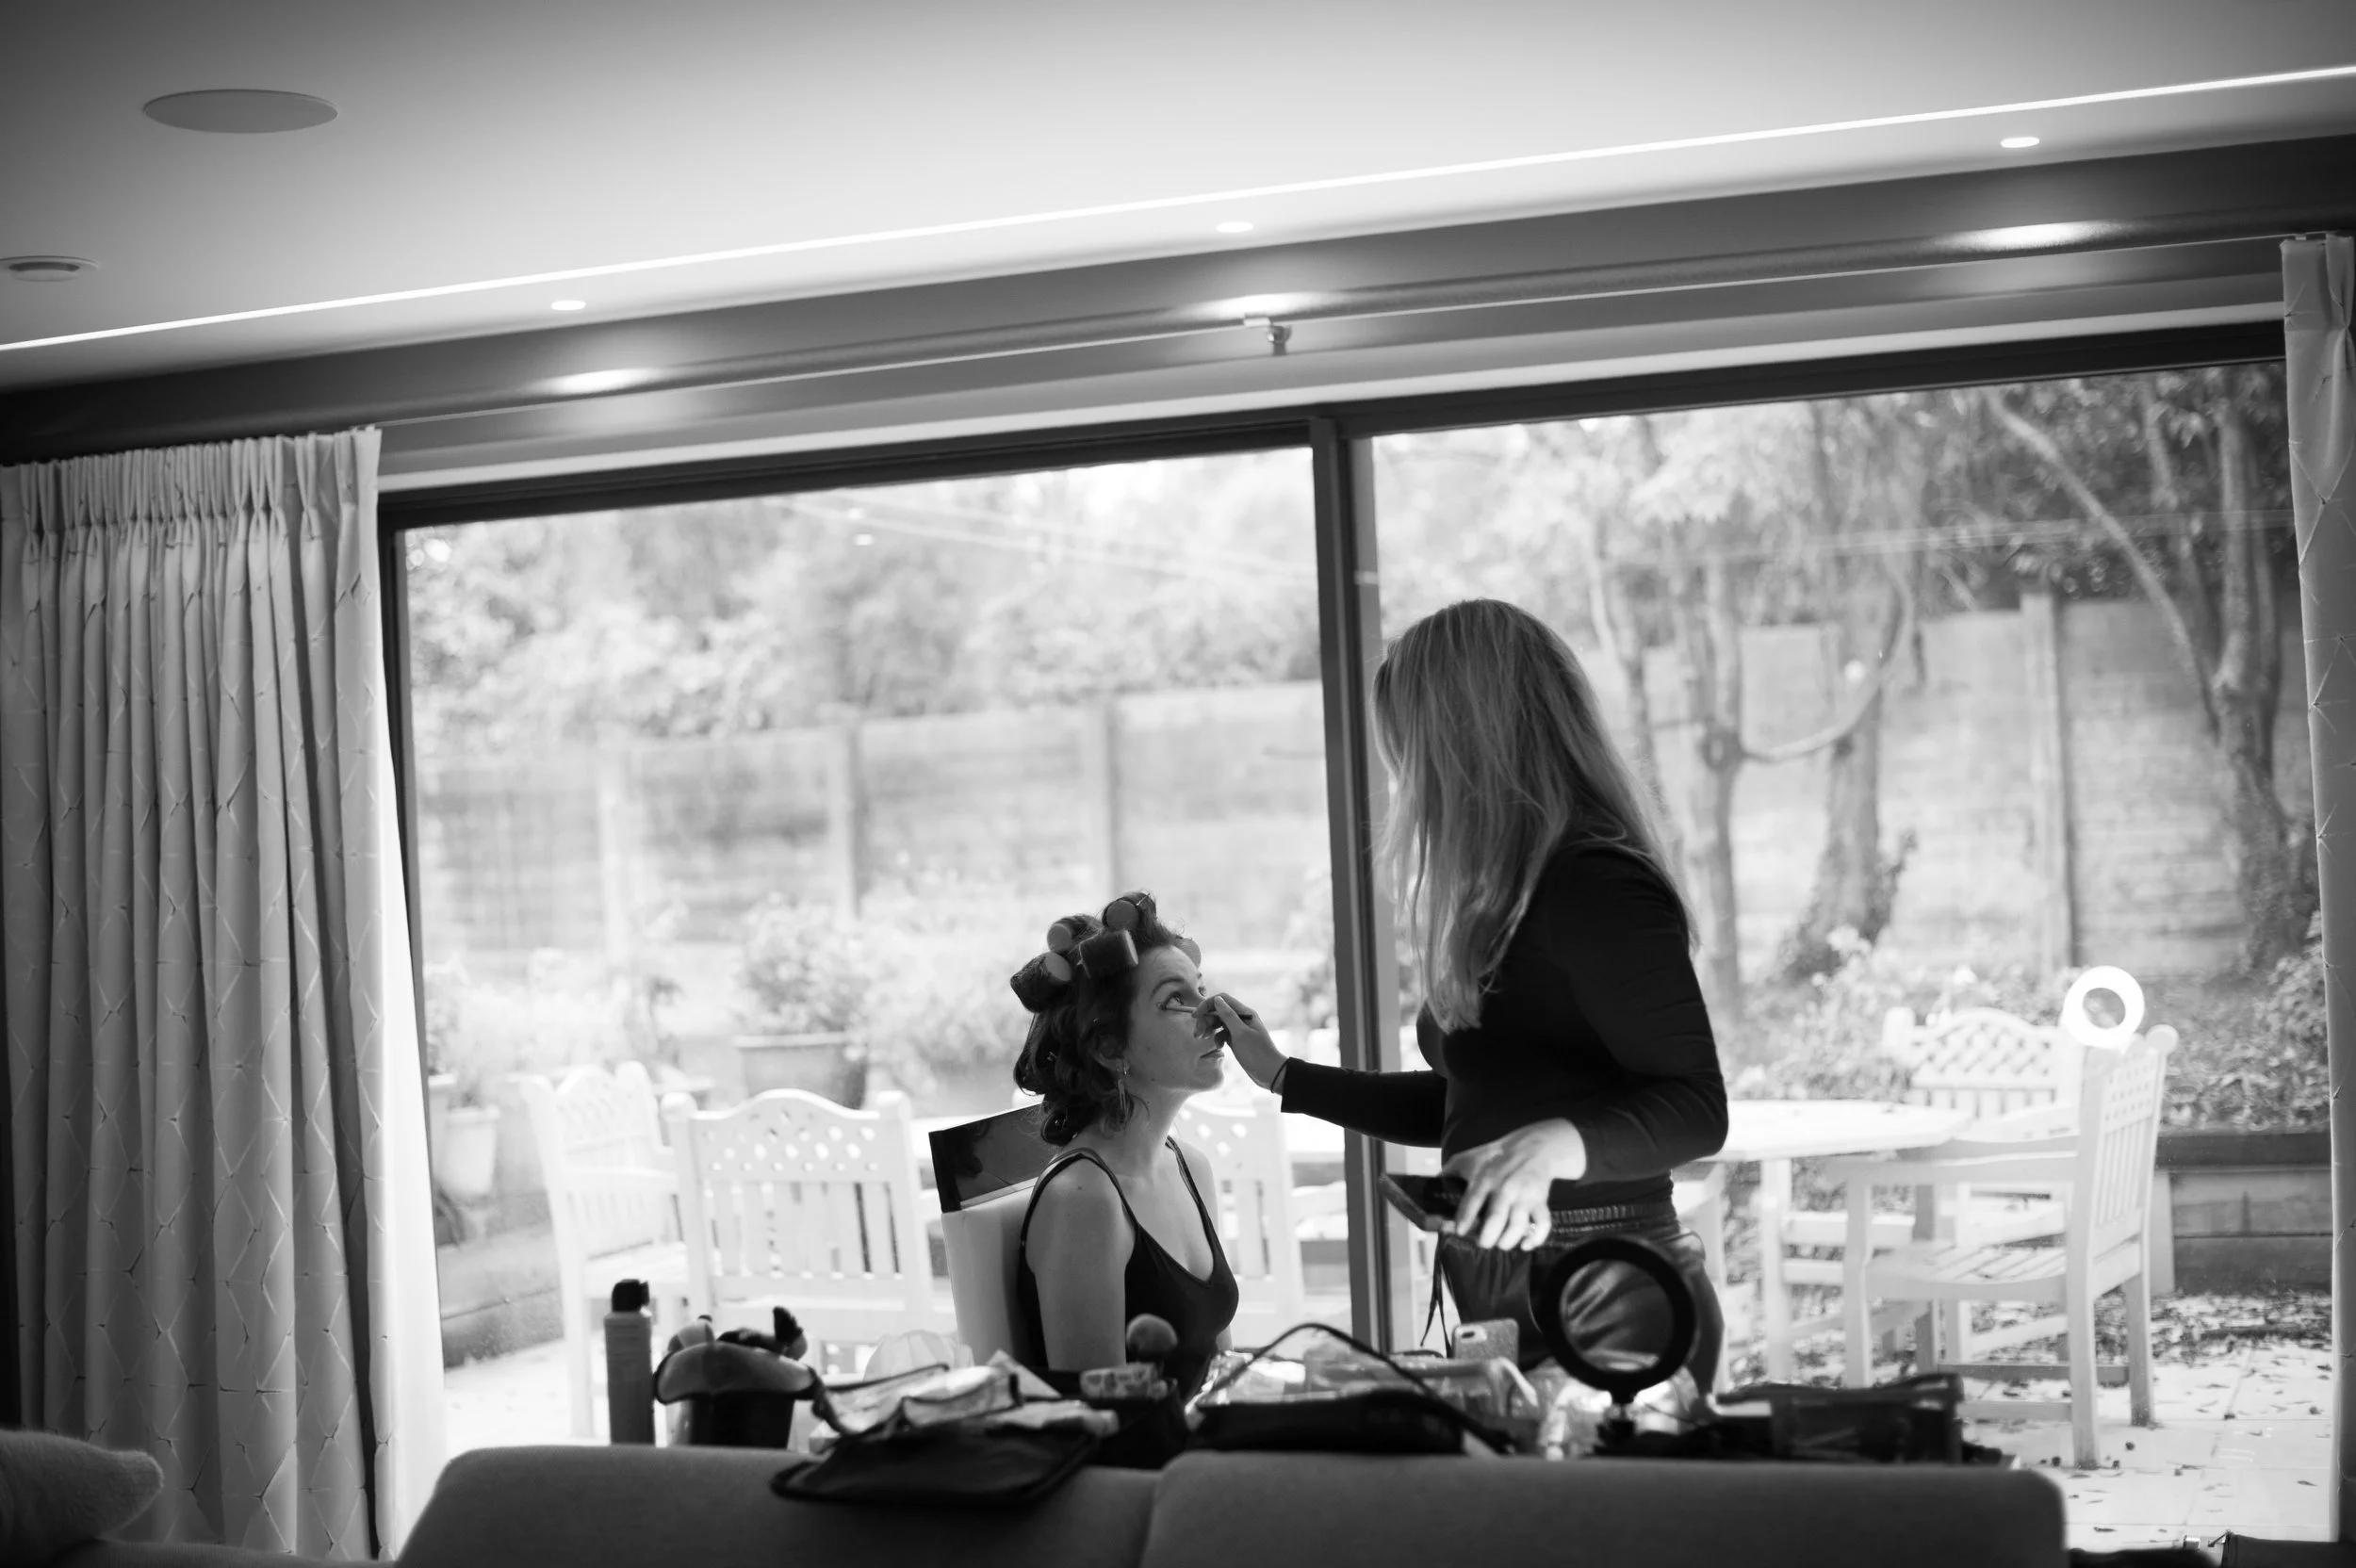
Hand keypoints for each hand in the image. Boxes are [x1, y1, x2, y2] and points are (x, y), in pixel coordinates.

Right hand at [1198, 994, 1284, 1091]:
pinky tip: (1218, 1047)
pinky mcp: (1237, 1040)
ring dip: (1209, 1028)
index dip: (1207, 1005)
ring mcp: (1239, 1030)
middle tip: (1198, 1034)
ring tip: (1203, 1039)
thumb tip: (1217, 999)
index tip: (1195, 1016)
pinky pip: (1223, 1034)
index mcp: (1245, 1013)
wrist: (1270, 1072)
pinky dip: (1217, 1038)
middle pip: (1218, 1011)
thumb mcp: (1240, 1034)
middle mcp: (1242, 1018)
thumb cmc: (1257, 1053)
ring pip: (1219, 1022)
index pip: (1222, 1000)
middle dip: (1206, 1020)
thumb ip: (1228, 1016)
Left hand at [1442, 1119, 1588, 1250]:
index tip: (1459, 1231)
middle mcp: (1505, 1187)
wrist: (1533, 1147)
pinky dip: (1535, 1239)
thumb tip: (1430, 1190)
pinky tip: (1525, 1245)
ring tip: (1500, 1243)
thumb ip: (1448, 1174)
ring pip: (1519, 1225)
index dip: (1466, 1217)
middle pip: (1497, 1217)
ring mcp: (1524, 1195)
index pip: (1473, 1199)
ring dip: (1508, 1241)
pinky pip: (1542, 1224)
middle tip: (1482, 1243)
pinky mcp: (1540, 1201)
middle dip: (1488, 1236)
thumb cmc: (1494, 1156)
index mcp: (1485, 1177)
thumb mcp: (1468, 1158)